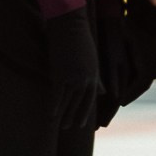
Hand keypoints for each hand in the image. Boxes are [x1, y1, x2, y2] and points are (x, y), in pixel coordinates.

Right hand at [42, 6, 101, 130]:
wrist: (69, 26)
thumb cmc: (80, 41)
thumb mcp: (92, 61)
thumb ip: (97, 79)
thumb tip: (104, 92)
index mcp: (94, 75)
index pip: (91, 99)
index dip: (86, 112)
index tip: (83, 123)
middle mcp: (86, 78)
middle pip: (81, 102)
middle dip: (76, 116)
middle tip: (71, 129)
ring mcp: (74, 76)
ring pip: (70, 100)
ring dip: (65, 115)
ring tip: (61, 127)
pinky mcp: (61, 73)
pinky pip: (58, 93)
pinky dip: (55, 105)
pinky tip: (51, 115)